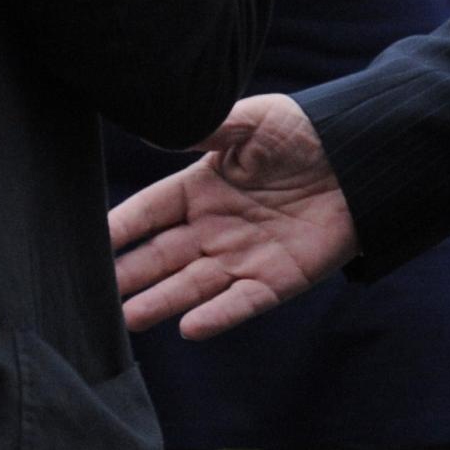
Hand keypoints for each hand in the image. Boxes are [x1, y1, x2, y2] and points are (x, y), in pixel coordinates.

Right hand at [109, 93, 359, 338]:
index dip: (120, 227)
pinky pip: (241, 302)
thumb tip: (161, 123)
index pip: (150, 211)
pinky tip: (189, 328)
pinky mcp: (276, 280)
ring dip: (161, 301)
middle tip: (93, 295)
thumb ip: (210, 127)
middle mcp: (215, 227)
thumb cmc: (305, 132)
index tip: (86, 243)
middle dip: (129, 275)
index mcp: (202, 187)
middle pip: (161, 256)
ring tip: (127, 318)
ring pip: (191, 285)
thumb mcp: (254, 121)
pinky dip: (217, 316)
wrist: (363, 159)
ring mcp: (242, 257)